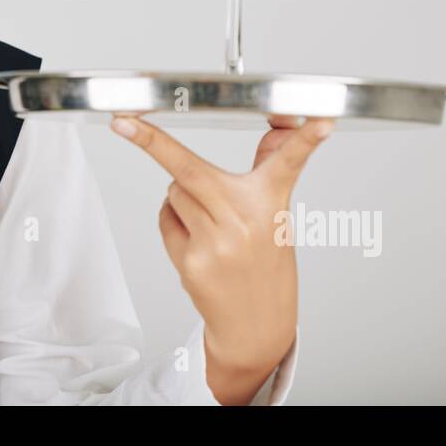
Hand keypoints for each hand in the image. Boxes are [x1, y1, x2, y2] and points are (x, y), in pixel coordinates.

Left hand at [110, 112, 333, 404]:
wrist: (256, 326)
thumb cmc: (265, 265)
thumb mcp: (276, 216)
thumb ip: (271, 168)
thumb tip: (283, 125)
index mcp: (271, 202)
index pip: (291, 163)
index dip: (306, 139)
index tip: (321, 119)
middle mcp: (245, 220)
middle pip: (189, 169)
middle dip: (151, 141)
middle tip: (124, 122)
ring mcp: (216, 243)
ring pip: (174, 190)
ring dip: (181, 194)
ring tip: (209, 221)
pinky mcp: (192, 262)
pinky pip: (166, 218)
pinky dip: (174, 220)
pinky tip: (197, 241)